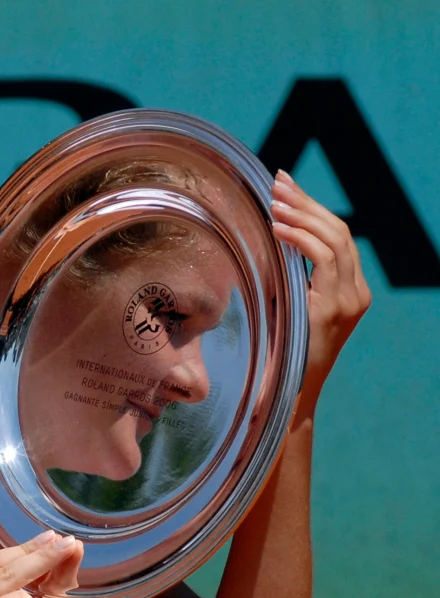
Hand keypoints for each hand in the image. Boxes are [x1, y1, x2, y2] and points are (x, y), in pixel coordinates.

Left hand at [270, 170, 371, 422]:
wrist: (286, 395)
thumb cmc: (279, 353)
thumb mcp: (284, 306)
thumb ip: (285, 276)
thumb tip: (263, 240)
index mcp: (349, 292)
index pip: (337, 237)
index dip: (312, 209)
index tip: (285, 188)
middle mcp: (355, 294)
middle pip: (339, 231)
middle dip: (306, 203)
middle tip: (277, 182)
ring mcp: (349, 301)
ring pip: (335, 240)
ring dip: (303, 215)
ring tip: (275, 200)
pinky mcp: (335, 308)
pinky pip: (324, 260)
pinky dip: (302, 239)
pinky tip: (279, 229)